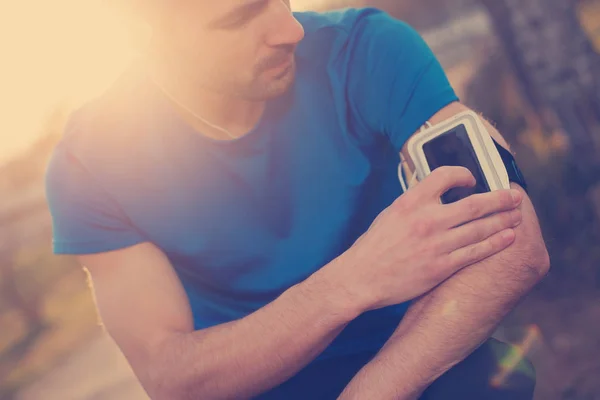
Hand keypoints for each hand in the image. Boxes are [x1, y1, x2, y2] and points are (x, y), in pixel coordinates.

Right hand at [327, 166, 523, 312]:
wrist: (361, 277)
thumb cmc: (374, 246)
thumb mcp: (390, 214)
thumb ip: (415, 203)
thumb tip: (438, 195)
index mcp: (410, 201)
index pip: (445, 175)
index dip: (464, 174)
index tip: (473, 179)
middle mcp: (426, 219)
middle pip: (474, 203)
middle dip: (500, 199)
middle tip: (515, 196)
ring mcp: (436, 244)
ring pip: (480, 228)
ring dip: (503, 220)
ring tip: (518, 215)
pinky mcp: (441, 267)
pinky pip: (475, 252)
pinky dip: (495, 243)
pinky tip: (508, 237)